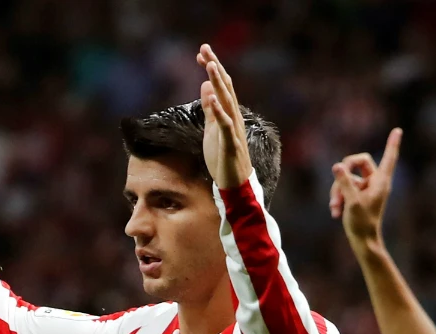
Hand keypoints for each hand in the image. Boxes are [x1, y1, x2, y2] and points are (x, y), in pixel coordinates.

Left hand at [197, 44, 251, 189]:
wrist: (234, 183)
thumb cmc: (223, 157)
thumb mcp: (212, 128)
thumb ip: (210, 108)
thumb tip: (205, 86)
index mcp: (228, 113)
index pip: (221, 85)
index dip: (212, 68)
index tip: (201, 53)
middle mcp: (233, 117)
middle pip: (224, 87)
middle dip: (215, 67)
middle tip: (205, 48)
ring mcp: (233, 130)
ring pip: (227, 102)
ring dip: (218, 83)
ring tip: (210, 66)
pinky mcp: (231, 144)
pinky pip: (225, 125)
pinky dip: (220, 112)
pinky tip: (213, 99)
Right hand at [330, 128, 401, 246]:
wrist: (363, 240)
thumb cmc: (362, 222)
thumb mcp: (351, 201)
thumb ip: (344, 182)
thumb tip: (337, 165)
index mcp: (380, 181)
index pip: (389, 158)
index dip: (392, 144)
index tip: (398, 130)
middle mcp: (374, 182)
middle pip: (358, 162)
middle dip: (343, 173)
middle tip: (336, 182)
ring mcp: (365, 188)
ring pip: (346, 178)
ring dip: (337, 191)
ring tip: (335, 207)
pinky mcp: (356, 195)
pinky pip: (343, 188)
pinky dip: (338, 199)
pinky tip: (335, 212)